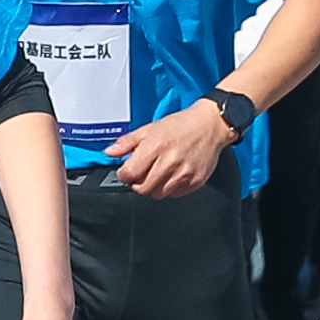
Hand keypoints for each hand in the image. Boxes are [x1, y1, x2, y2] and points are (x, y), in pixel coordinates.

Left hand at [105, 99, 236, 197]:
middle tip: (140, 174)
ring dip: (153, 187)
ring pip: (158, 194)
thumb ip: (127, 142)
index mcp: (155, 147)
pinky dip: (169, 189)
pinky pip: (175, 194)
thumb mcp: (149, 129)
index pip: (130, 173)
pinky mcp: (197, 180)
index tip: (126, 171)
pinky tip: (170, 176)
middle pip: (143, 188)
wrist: (210, 125)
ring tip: (155, 174)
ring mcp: (185, 173)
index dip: (124, 174)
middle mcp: (171, 162)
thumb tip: (109, 152)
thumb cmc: (180, 126)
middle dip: (136, 183)